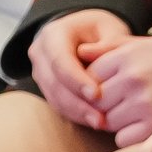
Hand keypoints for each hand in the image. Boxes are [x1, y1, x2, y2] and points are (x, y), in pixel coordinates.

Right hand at [29, 8, 135, 127]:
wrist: (85, 32)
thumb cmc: (101, 29)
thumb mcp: (110, 28)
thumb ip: (108, 42)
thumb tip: (95, 55)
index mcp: (54, 34)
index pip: (60, 60)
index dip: (76, 79)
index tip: (96, 94)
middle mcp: (41, 53)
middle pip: (54, 82)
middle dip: (77, 103)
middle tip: (100, 118)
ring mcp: (40, 71)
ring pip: (53, 97)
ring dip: (76, 113)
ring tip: (100, 123)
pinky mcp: (46, 86)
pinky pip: (57, 103)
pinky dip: (75, 114)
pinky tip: (94, 121)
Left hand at [84, 31, 151, 144]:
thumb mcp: (147, 43)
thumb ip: (112, 46)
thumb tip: (79, 51)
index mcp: (128, 56)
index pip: (89, 76)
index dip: (98, 82)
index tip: (112, 84)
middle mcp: (132, 79)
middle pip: (96, 101)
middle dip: (105, 103)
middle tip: (122, 100)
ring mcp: (142, 104)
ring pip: (107, 121)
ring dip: (116, 120)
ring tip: (135, 111)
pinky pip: (121, 138)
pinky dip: (129, 134)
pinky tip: (143, 123)